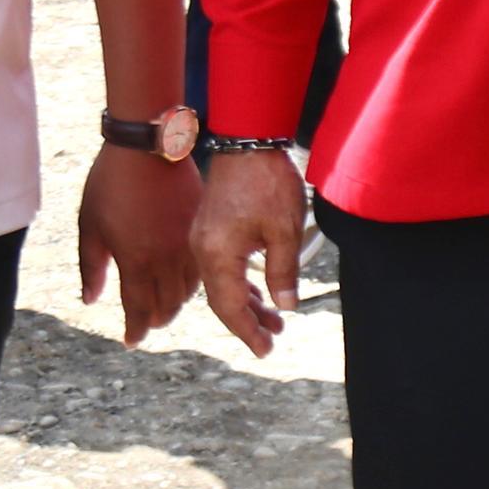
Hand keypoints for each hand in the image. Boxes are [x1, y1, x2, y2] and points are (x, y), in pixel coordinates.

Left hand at [77, 143, 200, 347]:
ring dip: (176, 302)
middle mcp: (166, 258)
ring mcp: (187, 244)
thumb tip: (91, 300)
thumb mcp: (89, 225)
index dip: (135, 330)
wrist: (147, 146)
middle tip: (147, 322)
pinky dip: (193, 281)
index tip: (131, 340)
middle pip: (168, 306)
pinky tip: (183, 279)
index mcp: (136, 260)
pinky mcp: (201, 228)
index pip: (139, 310)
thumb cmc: (110, 183)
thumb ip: (91, 267)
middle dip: (156, 319)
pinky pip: (201, 267)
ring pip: (189, 290)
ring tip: (166, 304)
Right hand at [192, 146, 304, 358]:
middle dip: (247, 322)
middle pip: (222, 299)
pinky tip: (260, 293)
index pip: (229, 307)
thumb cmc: (267, 181)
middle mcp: (202, 250)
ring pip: (222, 283)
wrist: (248, 137)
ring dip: (247, 303)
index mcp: (216, 254)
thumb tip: (285, 306)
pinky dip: (241, 283)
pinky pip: (222, 266)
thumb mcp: (284, 230)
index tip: (265, 350)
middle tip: (272, 341)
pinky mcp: (210, 227)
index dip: (247, 331)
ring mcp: (203, 238)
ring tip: (275, 322)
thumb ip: (283, 272)